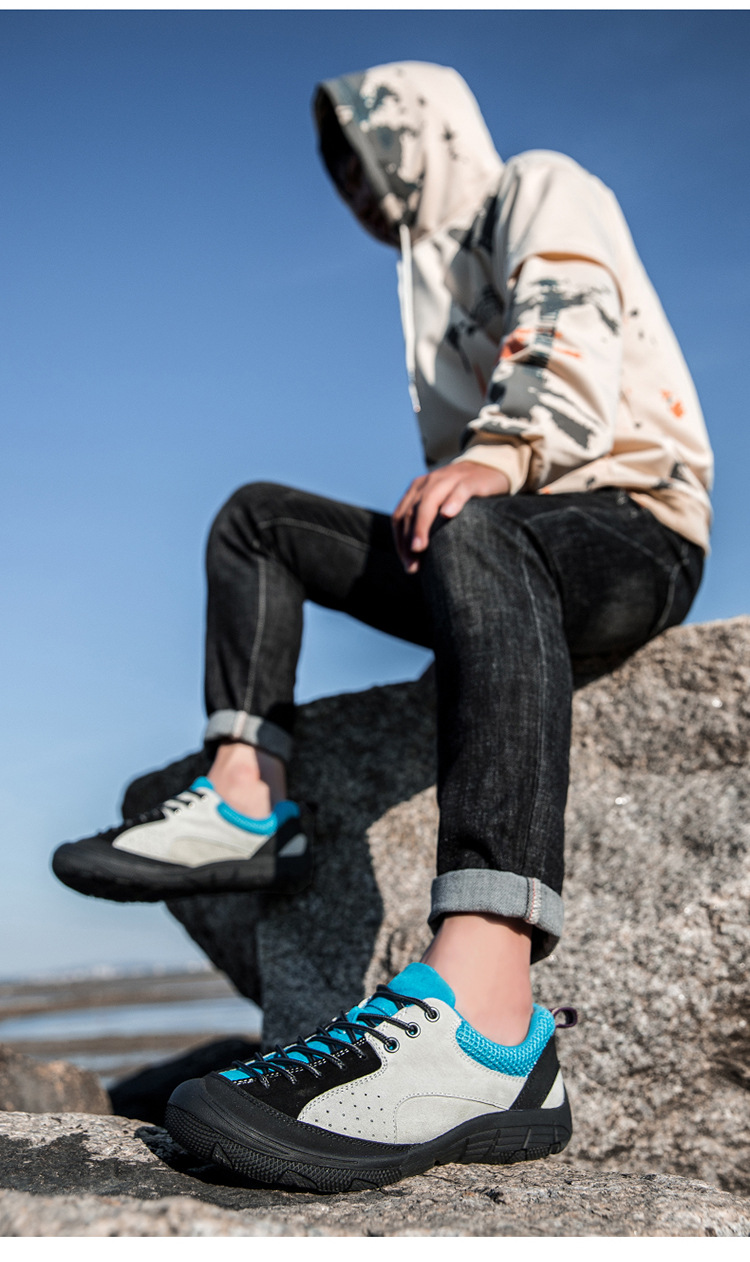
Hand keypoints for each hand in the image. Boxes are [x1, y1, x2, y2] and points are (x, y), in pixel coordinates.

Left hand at [392, 462, 509, 572]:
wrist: (490, 467)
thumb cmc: (462, 495)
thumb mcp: (440, 504)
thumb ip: (427, 522)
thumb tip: (415, 558)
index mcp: (418, 489)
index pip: (400, 516)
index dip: (400, 541)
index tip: (407, 564)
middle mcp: (429, 482)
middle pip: (412, 511)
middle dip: (408, 539)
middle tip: (412, 565)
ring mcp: (449, 479)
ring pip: (429, 501)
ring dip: (422, 526)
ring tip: (419, 548)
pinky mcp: (470, 481)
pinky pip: (459, 490)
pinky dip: (452, 502)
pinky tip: (448, 515)